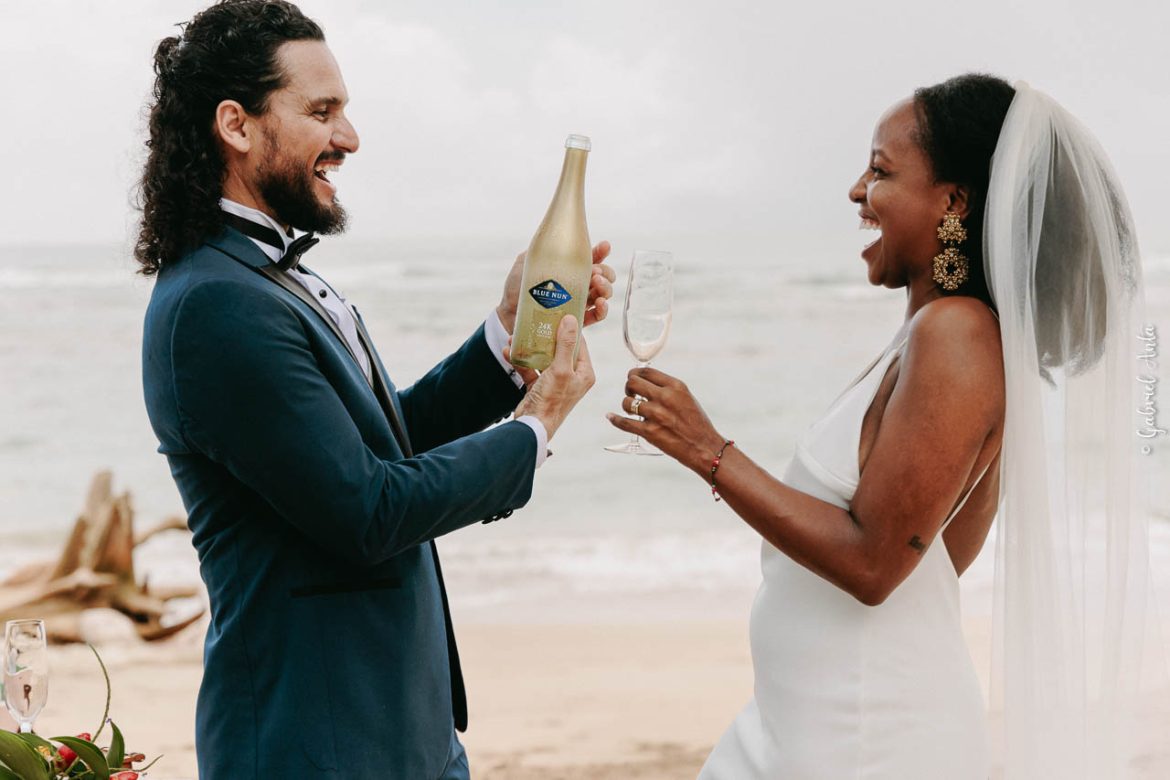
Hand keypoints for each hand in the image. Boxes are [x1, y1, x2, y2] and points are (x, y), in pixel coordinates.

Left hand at [496, 241, 615, 332]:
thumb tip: (553, 237)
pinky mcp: (574, 322)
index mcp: (569, 270)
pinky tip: (600, 304)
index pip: (590, 259)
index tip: (605, 246)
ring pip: (602, 295)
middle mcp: (576, 286)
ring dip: (605, 289)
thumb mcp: (526, 262)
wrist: (508, 313)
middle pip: (602, 277)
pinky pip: (595, 317)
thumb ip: (540, 251)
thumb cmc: (516, 288)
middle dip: (605, 273)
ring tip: (597, 284)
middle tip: (595, 272)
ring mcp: (577, 304)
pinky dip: (602, 310)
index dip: (601, 252)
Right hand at [513, 316, 594, 439]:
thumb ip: (565, 344)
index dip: (570, 329)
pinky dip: (520, 360)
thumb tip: (572, 319)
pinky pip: (530, 369)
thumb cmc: (551, 400)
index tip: (558, 314)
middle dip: (546, 336)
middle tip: (536, 321)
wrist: (532, 427)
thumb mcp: (560, 369)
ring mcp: (555, 382)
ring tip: (516, 335)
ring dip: (529, 347)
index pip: (580, 344)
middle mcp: (572, 377)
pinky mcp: (539, 388)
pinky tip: (508, 350)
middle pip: (560, 349)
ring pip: (543, 358)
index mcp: (584, 373)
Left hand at [606, 367, 725, 473]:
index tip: (633, 379)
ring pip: (627, 402)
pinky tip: (611, 417)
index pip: (646, 371)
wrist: (704, 447)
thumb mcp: (686, 397)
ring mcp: (656, 415)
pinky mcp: (649, 432)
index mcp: (675, 386)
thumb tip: (646, 382)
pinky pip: (624, 423)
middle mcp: (665, 397)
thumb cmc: (696, 423)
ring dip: (626, 406)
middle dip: (629, 387)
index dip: (635, 374)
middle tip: (631, 394)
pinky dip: (615, 419)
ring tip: (632, 410)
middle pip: (633, 382)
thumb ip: (667, 389)